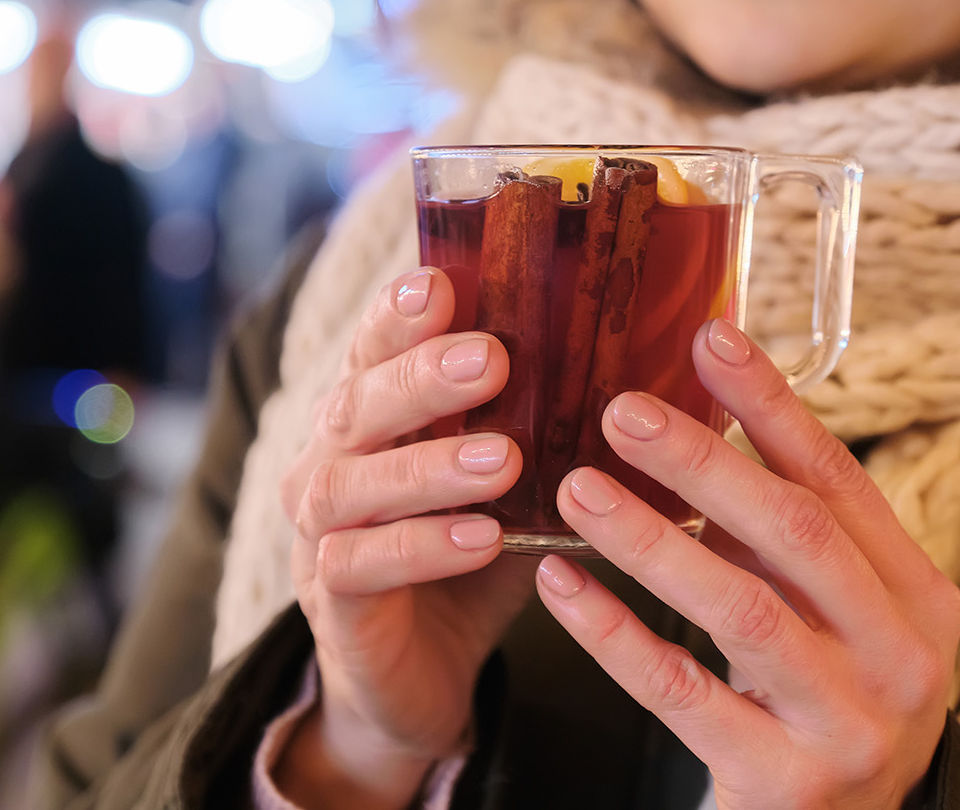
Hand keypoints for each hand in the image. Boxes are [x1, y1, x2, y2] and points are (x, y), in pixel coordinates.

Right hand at [276, 268, 536, 809]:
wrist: (417, 676)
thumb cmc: (469, 557)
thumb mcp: (511, 485)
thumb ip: (545, 429)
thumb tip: (642, 364)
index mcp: (370, 419)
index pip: (372, 351)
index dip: (398, 317)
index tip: (440, 282)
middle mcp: (329, 462)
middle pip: (356, 405)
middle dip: (421, 378)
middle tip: (491, 359)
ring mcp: (318, 533)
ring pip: (347, 484)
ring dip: (427, 467)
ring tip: (503, 458)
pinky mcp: (331, 600)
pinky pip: (360, 565)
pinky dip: (421, 548)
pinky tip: (481, 539)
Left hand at [536, 318, 959, 808]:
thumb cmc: (826, 697)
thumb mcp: (833, 611)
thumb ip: (785, 531)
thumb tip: (698, 414)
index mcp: (917, 594)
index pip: (840, 480)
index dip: (773, 405)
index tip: (711, 338)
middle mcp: (901, 656)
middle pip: (797, 534)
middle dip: (706, 463)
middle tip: (622, 410)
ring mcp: (851, 724)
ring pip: (742, 612)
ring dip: (651, 540)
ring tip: (576, 487)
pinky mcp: (787, 781)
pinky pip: (683, 692)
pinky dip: (614, 634)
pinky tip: (560, 586)